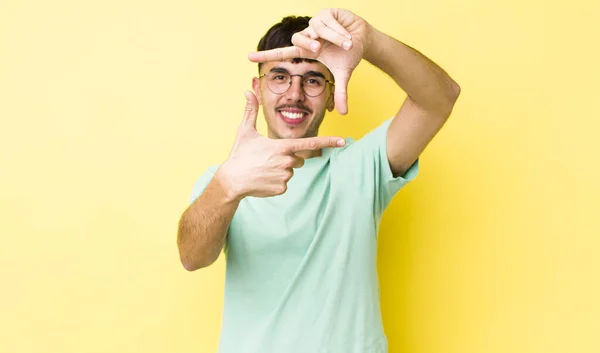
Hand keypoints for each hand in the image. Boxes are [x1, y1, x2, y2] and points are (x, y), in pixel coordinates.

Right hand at [218, 91, 345, 198]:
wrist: (231, 180)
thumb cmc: (239, 155)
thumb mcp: (245, 132)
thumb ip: (250, 111)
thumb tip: (247, 91)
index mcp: (282, 146)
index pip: (310, 143)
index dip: (328, 141)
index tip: (342, 141)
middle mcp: (287, 161)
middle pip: (298, 158)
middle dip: (287, 158)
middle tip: (268, 159)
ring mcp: (285, 176)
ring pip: (291, 172)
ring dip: (281, 170)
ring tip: (263, 169)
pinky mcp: (282, 188)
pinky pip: (285, 184)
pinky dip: (276, 182)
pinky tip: (263, 179)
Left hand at [248, 8, 369, 114]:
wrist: (364, 38)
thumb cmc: (349, 53)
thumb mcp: (343, 73)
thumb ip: (341, 92)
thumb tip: (343, 113)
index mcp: (307, 50)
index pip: (283, 53)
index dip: (266, 55)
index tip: (248, 57)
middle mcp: (308, 36)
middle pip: (298, 38)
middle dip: (309, 43)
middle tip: (320, 48)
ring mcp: (315, 23)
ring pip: (317, 29)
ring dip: (335, 38)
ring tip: (346, 44)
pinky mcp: (325, 12)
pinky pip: (328, 21)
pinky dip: (339, 29)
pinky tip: (347, 33)